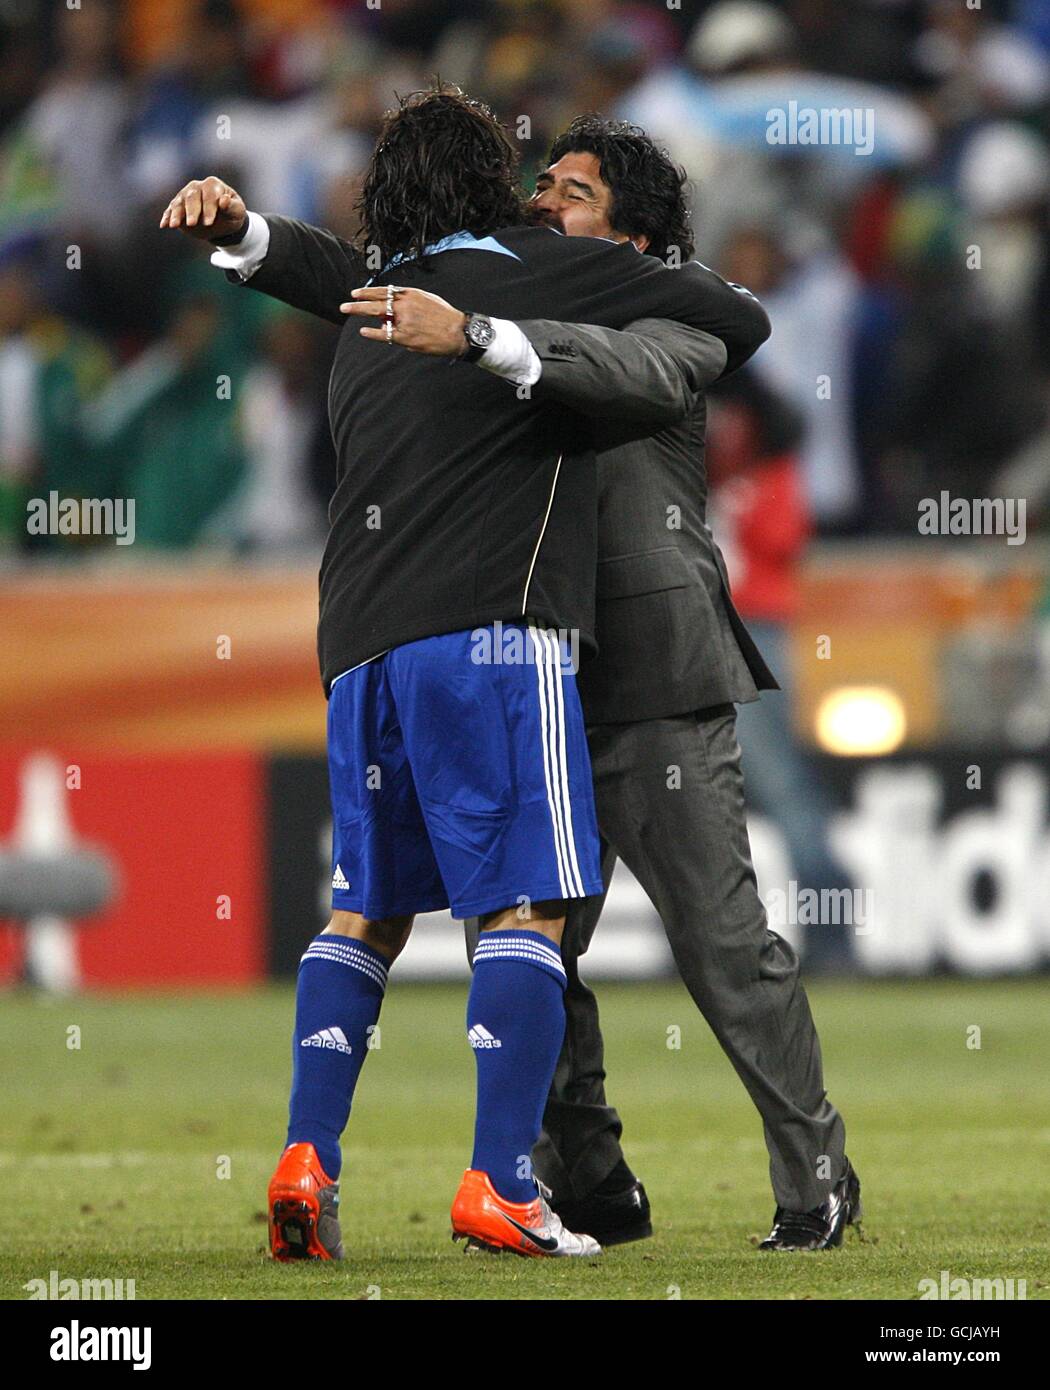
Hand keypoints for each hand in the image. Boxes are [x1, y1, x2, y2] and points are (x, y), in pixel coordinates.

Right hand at [159, 177, 246, 240]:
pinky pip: (170, 211)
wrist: (224, 221)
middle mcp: (196, 187)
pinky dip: (167, 217)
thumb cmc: (231, 213)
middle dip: (191, 211)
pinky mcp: (178, 207)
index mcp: (212, 184)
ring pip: (178, 203)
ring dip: (175, 214)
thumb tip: (224, 200)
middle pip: (191, 197)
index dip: (209, 208)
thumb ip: (231, 206)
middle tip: (192, 224)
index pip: (209, 195)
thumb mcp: (237, 211)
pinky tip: (164, 225)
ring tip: (174, 225)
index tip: (209, 222)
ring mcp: (185, 195)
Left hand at [341, 286, 468, 355]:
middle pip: (376, 301)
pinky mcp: (406, 336)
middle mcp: (405, 305)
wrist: (458, 331)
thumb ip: (409, 299)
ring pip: (378, 314)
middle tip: (344, 304)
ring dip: (360, 312)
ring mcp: (404, 320)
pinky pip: (385, 333)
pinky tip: (364, 330)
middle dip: (358, 302)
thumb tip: (393, 304)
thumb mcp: (427, 299)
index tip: (356, 292)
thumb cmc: (444, 316)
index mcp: (410, 294)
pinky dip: (373, 332)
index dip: (368, 291)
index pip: (384, 291)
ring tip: (347, 310)